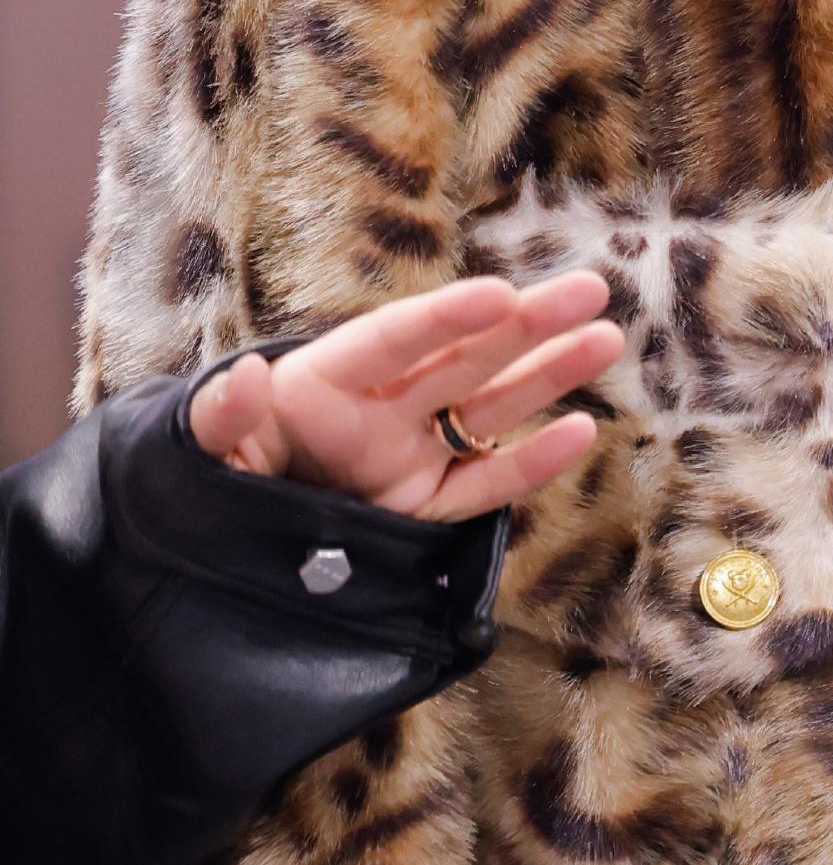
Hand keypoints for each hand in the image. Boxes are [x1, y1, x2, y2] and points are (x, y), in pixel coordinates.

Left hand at [185, 271, 622, 520]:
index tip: (499, 293)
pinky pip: (482, 484)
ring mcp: (404, 461)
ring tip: (605, 338)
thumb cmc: (196, 495)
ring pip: (487, 410)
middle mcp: (374, 415)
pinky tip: (581, 431)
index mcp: (320, 387)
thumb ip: (221, 420)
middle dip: (525, 325)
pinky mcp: (420, 512)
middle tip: (589, 289)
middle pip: (460, 359)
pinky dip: (530, 463)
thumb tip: (246, 377)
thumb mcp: (195, 458)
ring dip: (547, 375)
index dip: (445, 319)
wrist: (200, 575)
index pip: (392, 343)